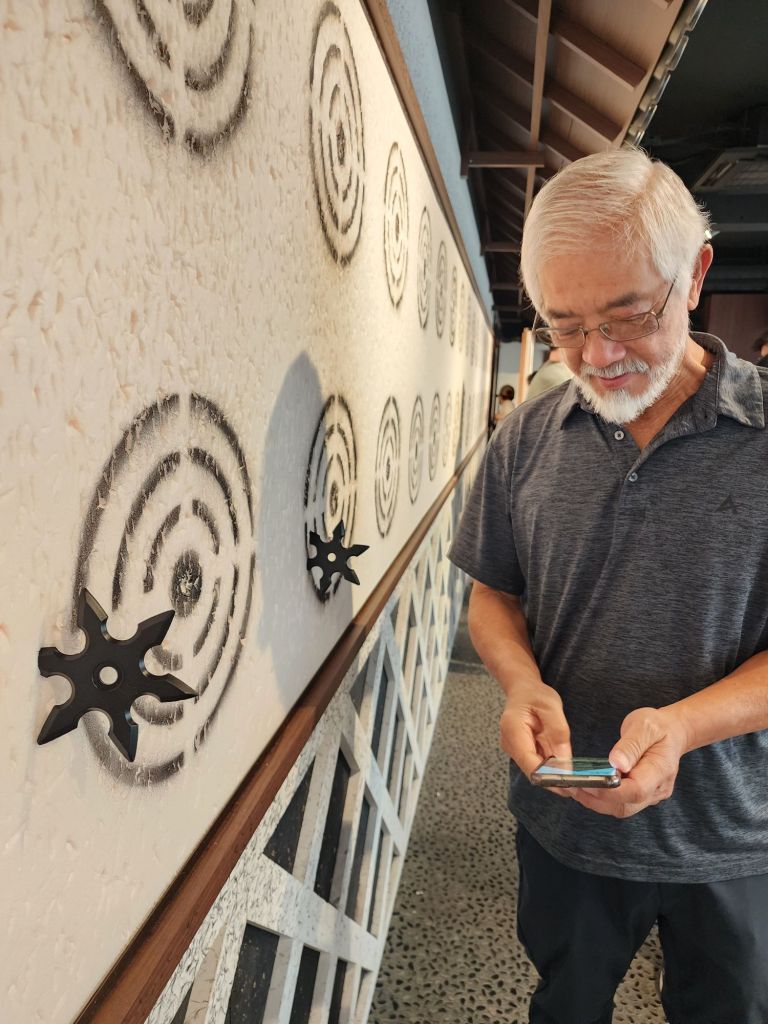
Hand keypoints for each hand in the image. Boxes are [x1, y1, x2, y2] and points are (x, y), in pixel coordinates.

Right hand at [500, 681, 571, 778]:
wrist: (522, 690)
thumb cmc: (534, 694)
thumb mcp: (551, 706)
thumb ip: (558, 732)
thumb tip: (564, 760)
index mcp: (513, 730)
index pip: (529, 762)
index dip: (547, 776)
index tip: (567, 784)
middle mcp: (510, 743)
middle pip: (531, 769)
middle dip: (553, 779)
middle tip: (577, 786)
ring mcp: (515, 749)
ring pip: (535, 769)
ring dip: (554, 775)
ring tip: (575, 780)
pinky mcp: (522, 751)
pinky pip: (538, 763)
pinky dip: (551, 768)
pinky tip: (566, 770)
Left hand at [569, 706, 690, 818]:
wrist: (672, 732)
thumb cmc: (657, 726)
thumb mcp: (645, 725)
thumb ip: (630, 745)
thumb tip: (615, 764)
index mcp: (660, 770)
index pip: (636, 790)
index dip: (611, 790)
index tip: (588, 781)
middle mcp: (657, 789)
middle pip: (625, 806)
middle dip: (596, 798)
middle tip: (572, 784)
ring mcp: (650, 796)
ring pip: (620, 808)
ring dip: (595, 801)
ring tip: (573, 786)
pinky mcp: (640, 796)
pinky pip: (619, 804)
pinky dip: (600, 798)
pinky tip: (585, 786)